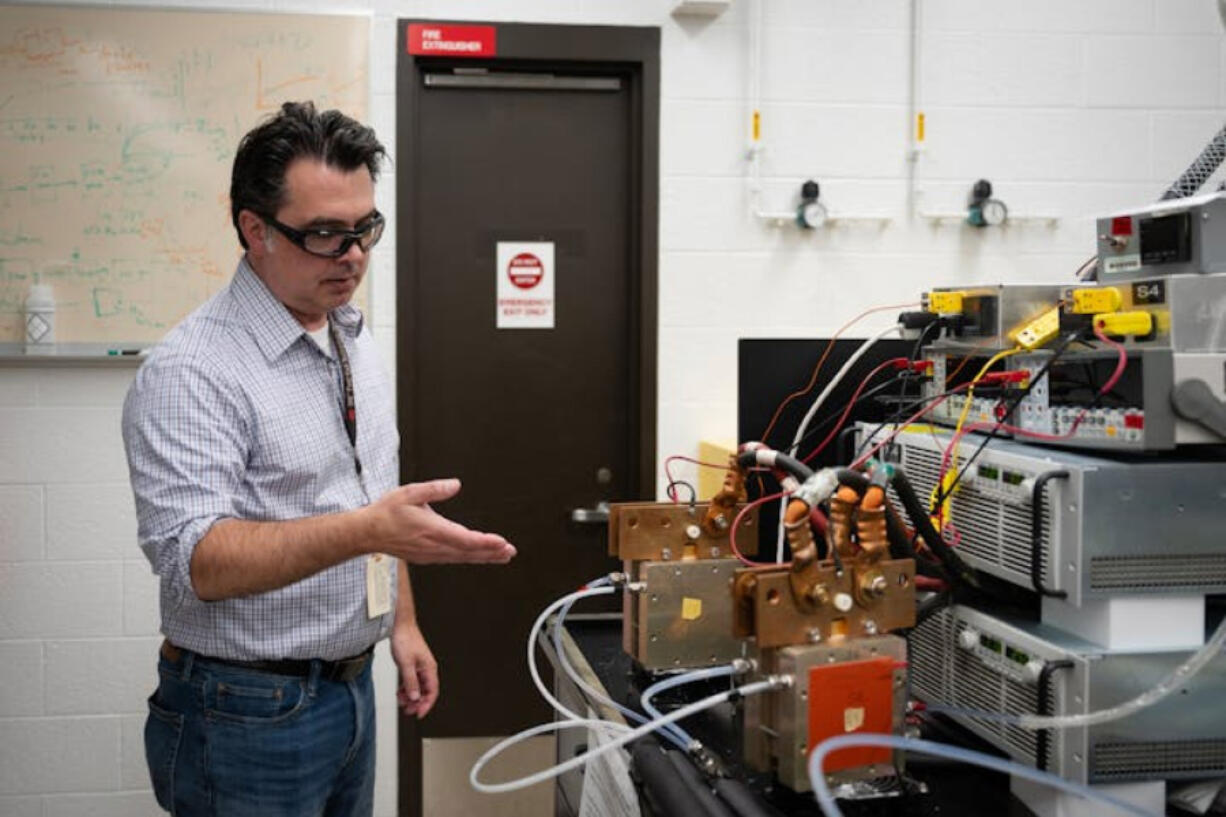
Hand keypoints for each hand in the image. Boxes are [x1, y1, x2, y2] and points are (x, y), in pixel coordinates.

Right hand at [366, 479, 515, 564]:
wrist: (367, 532)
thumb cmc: (386, 513)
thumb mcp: (410, 492)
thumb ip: (435, 489)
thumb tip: (455, 485)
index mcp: (431, 529)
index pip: (464, 539)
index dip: (485, 543)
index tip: (502, 542)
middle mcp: (433, 546)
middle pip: (468, 553)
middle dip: (491, 553)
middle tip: (509, 552)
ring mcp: (430, 554)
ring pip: (462, 558)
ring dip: (483, 557)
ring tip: (501, 556)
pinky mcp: (427, 557)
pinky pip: (453, 559)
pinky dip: (469, 558)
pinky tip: (478, 556)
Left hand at [390, 622, 437, 717]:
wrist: (400, 626)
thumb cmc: (405, 639)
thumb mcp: (406, 664)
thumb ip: (411, 682)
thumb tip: (415, 697)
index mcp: (429, 668)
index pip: (432, 691)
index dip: (426, 704)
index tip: (418, 714)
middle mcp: (426, 669)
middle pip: (425, 691)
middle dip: (417, 702)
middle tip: (407, 710)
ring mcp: (419, 667)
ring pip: (418, 687)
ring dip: (410, 696)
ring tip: (401, 701)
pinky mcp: (412, 664)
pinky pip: (412, 681)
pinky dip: (406, 688)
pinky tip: (400, 692)